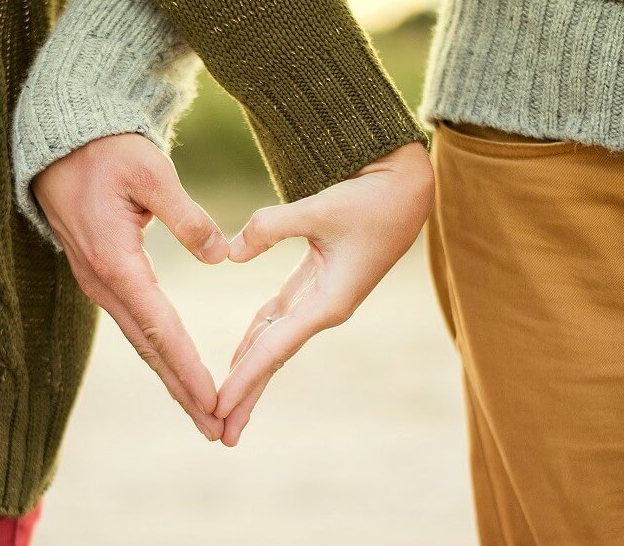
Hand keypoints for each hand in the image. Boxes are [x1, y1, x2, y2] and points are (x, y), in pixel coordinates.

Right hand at [32, 134, 229, 440]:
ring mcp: (99, 283)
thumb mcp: (150, 172)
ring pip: (141, 342)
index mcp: (116, 261)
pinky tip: (175, 369)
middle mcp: (104, 282)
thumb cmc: (106, 152)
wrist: (61, 145)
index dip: (188, 367)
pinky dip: (158, 353)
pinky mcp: (102, 277)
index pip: (160, 327)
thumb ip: (186, 216)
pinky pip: (134, 324)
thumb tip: (220, 256)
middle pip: (149, 348)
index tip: (214, 401)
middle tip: (215, 429)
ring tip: (202, 412)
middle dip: (183, 391)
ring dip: (171, 378)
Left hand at [216, 142, 433, 445]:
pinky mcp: (315, 284)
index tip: (218, 408)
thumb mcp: (321, 208)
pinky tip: (239, 357)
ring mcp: (319, 300)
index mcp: (329, 302)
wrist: (406, 189)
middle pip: (273, 359)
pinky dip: (256, 339)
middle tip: (218, 433)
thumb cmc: (371, 199)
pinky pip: (278, 320)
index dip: (244, 379)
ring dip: (249, 373)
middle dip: (246, 395)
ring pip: (274, 343)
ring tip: (224, 406)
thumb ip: (271, 228)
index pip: (275, 349)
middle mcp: (323, 309)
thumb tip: (229, 254)